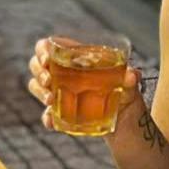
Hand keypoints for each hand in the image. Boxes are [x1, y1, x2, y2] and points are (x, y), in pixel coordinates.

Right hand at [24, 38, 138, 132]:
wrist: (125, 122)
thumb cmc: (125, 94)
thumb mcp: (130, 85)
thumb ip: (131, 79)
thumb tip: (132, 75)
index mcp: (75, 58)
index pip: (49, 46)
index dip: (42, 49)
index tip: (47, 59)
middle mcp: (63, 73)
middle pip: (37, 65)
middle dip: (38, 72)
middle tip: (48, 80)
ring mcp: (59, 92)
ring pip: (37, 87)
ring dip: (39, 92)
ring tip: (50, 99)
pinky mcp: (60, 113)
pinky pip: (47, 114)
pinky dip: (47, 118)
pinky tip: (52, 122)